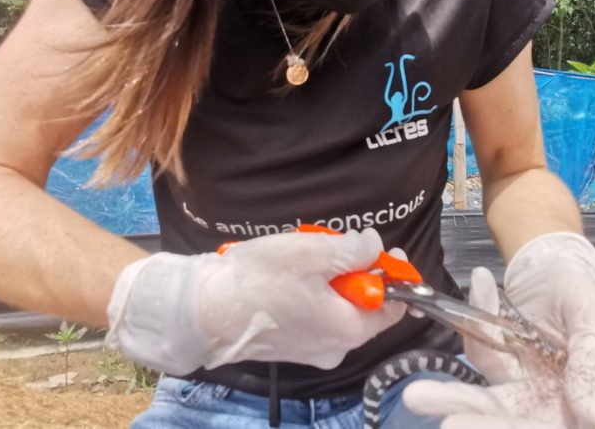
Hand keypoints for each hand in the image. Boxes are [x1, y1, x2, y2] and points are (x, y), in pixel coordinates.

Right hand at [105, 228, 405, 375]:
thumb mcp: (313, 252)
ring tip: (299, 255)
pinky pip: (312, 313)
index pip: (394, 305)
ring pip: (334, 305)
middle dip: (351, 269)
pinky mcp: (288, 345)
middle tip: (329, 243)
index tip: (383, 247)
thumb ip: (354, 249)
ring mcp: (310, 350)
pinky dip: (306, 291)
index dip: (392, 272)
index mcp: (350, 330)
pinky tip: (283, 274)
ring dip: (325, 277)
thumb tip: (375, 246)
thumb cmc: (257, 282)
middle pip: (362, 303)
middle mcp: (335, 348)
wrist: (200, 311)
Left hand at [404, 233, 594, 428]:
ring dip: (454, 399)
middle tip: (449, 424)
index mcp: (581, 402)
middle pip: (510, 423)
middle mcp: (546, 403)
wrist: (554, 266)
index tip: (468, 426)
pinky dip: (473, 330)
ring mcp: (515, 385)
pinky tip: (481, 284)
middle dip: (479, 424)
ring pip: (485, 402)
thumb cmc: (582, 295)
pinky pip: (477, 354)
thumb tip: (589, 416)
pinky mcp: (491, 363)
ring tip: (418, 396)